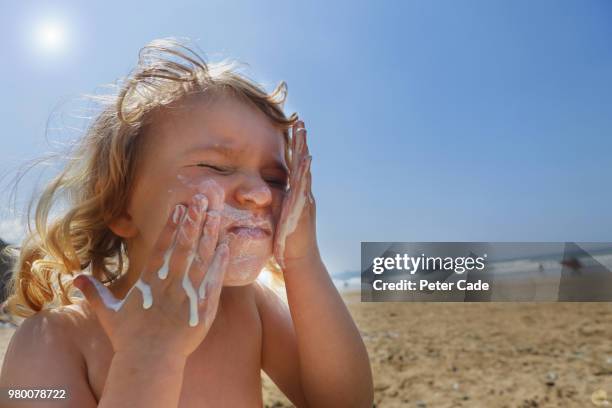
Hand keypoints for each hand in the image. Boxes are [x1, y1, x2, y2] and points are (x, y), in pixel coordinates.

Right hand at [73, 187, 228, 357]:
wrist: (149, 362)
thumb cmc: (128, 338)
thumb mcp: (108, 313)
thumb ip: (95, 293)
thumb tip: (76, 279)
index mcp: (150, 281)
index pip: (162, 246)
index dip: (171, 225)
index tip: (179, 206)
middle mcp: (170, 283)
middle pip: (184, 246)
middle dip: (193, 221)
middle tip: (202, 199)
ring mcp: (188, 293)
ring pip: (201, 258)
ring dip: (208, 235)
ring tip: (216, 214)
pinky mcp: (204, 307)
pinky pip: (214, 280)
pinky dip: (220, 263)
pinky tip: (225, 246)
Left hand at [274, 120, 319, 269]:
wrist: (298, 258)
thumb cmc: (285, 239)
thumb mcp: (276, 214)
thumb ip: (271, 201)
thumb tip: (259, 192)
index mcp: (295, 193)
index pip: (294, 165)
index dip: (294, 147)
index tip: (292, 129)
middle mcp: (303, 192)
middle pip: (302, 161)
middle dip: (301, 141)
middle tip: (299, 121)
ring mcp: (305, 198)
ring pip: (305, 169)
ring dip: (304, 149)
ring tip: (303, 131)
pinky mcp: (304, 207)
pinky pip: (304, 185)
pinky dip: (305, 171)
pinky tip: (306, 158)